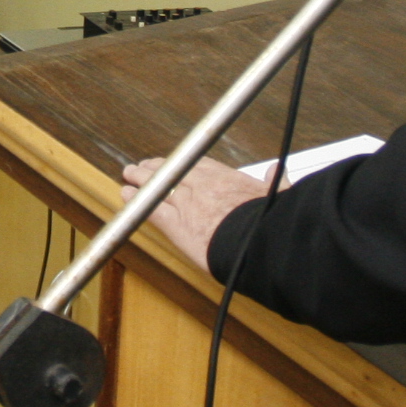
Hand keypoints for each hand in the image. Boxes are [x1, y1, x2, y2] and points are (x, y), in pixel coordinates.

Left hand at [120, 157, 277, 273]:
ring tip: (129, 176)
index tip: (177, 162)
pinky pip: (150, 209)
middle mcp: (204, 187)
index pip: (199, 165)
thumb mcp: (279, 196)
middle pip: (174, 171)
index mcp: (228, 179)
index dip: (184, 163)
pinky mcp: (176, 226)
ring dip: (141, 180)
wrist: (260, 244)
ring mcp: (188, 204)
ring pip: (158, 186)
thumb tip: (279, 171)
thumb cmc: (271, 223)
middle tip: (144, 166)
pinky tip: (126, 196)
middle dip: (157, 168)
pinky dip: (136, 201)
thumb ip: (275, 181)